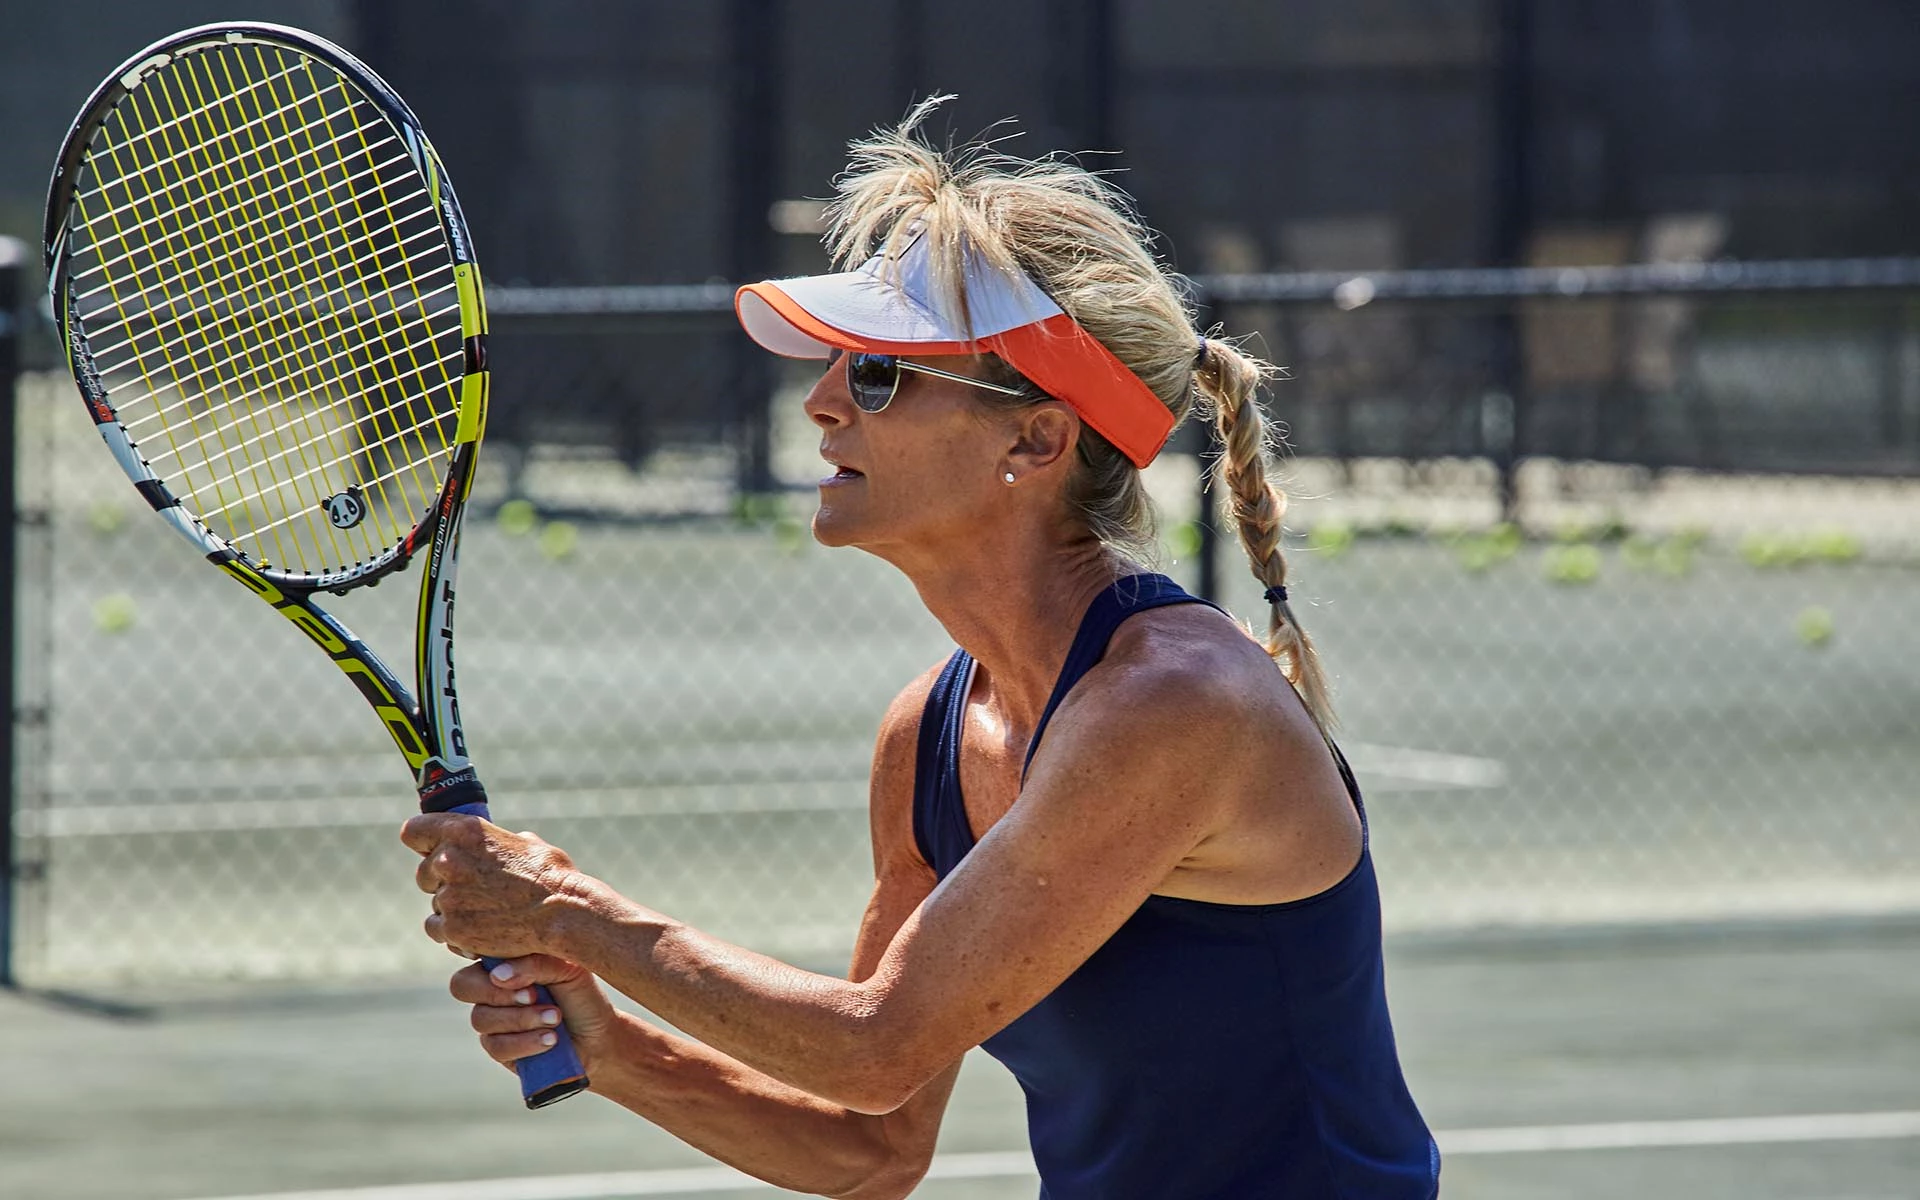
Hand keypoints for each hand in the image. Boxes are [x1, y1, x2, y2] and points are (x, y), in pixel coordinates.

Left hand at [401, 813, 584, 959]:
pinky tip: (479, 929)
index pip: (414, 831)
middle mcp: (449, 860)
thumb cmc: (552, 876)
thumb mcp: (525, 844)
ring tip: (487, 912)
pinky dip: (454, 932)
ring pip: (435, 902)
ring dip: (453, 908)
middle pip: (424, 872)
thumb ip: (497, 843)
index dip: (423, 842)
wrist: (563, 913)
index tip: (432, 850)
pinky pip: (438, 928)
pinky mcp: (452, 927)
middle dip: (443, 881)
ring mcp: (448, 895)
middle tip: (474, 889)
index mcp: (465, 831)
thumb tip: (495, 847)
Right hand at [452, 954, 616, 1075]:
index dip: (478, 957)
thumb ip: (536, 964)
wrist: (598, 1038)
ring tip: (555, 1018)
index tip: (505, 968)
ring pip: (481, 1018)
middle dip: (497, 992)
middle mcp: (491, 988)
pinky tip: (551, 1039)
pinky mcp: (498, 1049)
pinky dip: (525, 1042)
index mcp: (504, 961)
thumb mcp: (568, 970)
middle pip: (462, 985)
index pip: (474, 951)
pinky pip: (496, 1046)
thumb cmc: (581, 996)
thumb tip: (498, 975)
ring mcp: (491, 1020)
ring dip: (521, 1018)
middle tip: (533, 995)